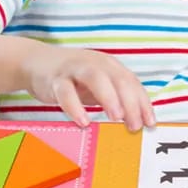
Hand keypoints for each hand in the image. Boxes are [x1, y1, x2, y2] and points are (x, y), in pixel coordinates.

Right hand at [22, 44, 155, 131]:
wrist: (37, 62)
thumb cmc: (74, 78)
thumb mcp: (98, 85)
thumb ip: (115, 98)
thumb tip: (135, 123)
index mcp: (110, 66)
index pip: (132, 82)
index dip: (143, 102)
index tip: (150, 123)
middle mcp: (96, 63)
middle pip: (118, 79)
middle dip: (130, 102)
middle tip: (135, 125)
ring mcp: (76, 69)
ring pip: (96, 78)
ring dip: (109, 97)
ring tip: (116, 117)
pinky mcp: (56, 78)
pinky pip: (66, 91)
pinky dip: (75, 106)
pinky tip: (83, 121)